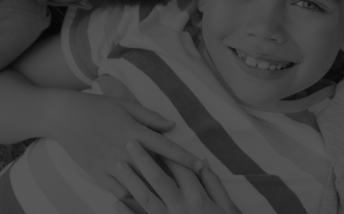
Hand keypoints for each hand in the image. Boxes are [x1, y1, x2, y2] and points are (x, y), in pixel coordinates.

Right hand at [51, 93, 201, 199]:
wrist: (63, 116)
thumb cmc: (96, 107)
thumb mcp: (125, 105)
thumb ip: (150, 117)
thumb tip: (171, 125)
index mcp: (133, 131)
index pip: (165, 146)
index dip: (184, 157)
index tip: (200, 165)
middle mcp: (124, 149)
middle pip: (155, 169)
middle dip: (175, 178)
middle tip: (193, 188)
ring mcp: (110, 164)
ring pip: (138, 183)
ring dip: (156, 191)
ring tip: (173, 198)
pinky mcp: (97, 174)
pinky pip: (119, 191)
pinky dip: (133, 197)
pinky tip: (145, 201)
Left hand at [112, 141, 237, 213]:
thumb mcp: (227, 206)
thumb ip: (214, 184)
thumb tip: (202, 161)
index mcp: (197, 197)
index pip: (181, 168)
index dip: (168, 151)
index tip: (157, 137)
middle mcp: (181, 207)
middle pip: (159, 179)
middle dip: (144, 160)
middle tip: (130, 142)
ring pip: (146, 198)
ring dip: (131, 180)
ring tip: (119, 165)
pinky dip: (126, 212)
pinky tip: (115, 201)